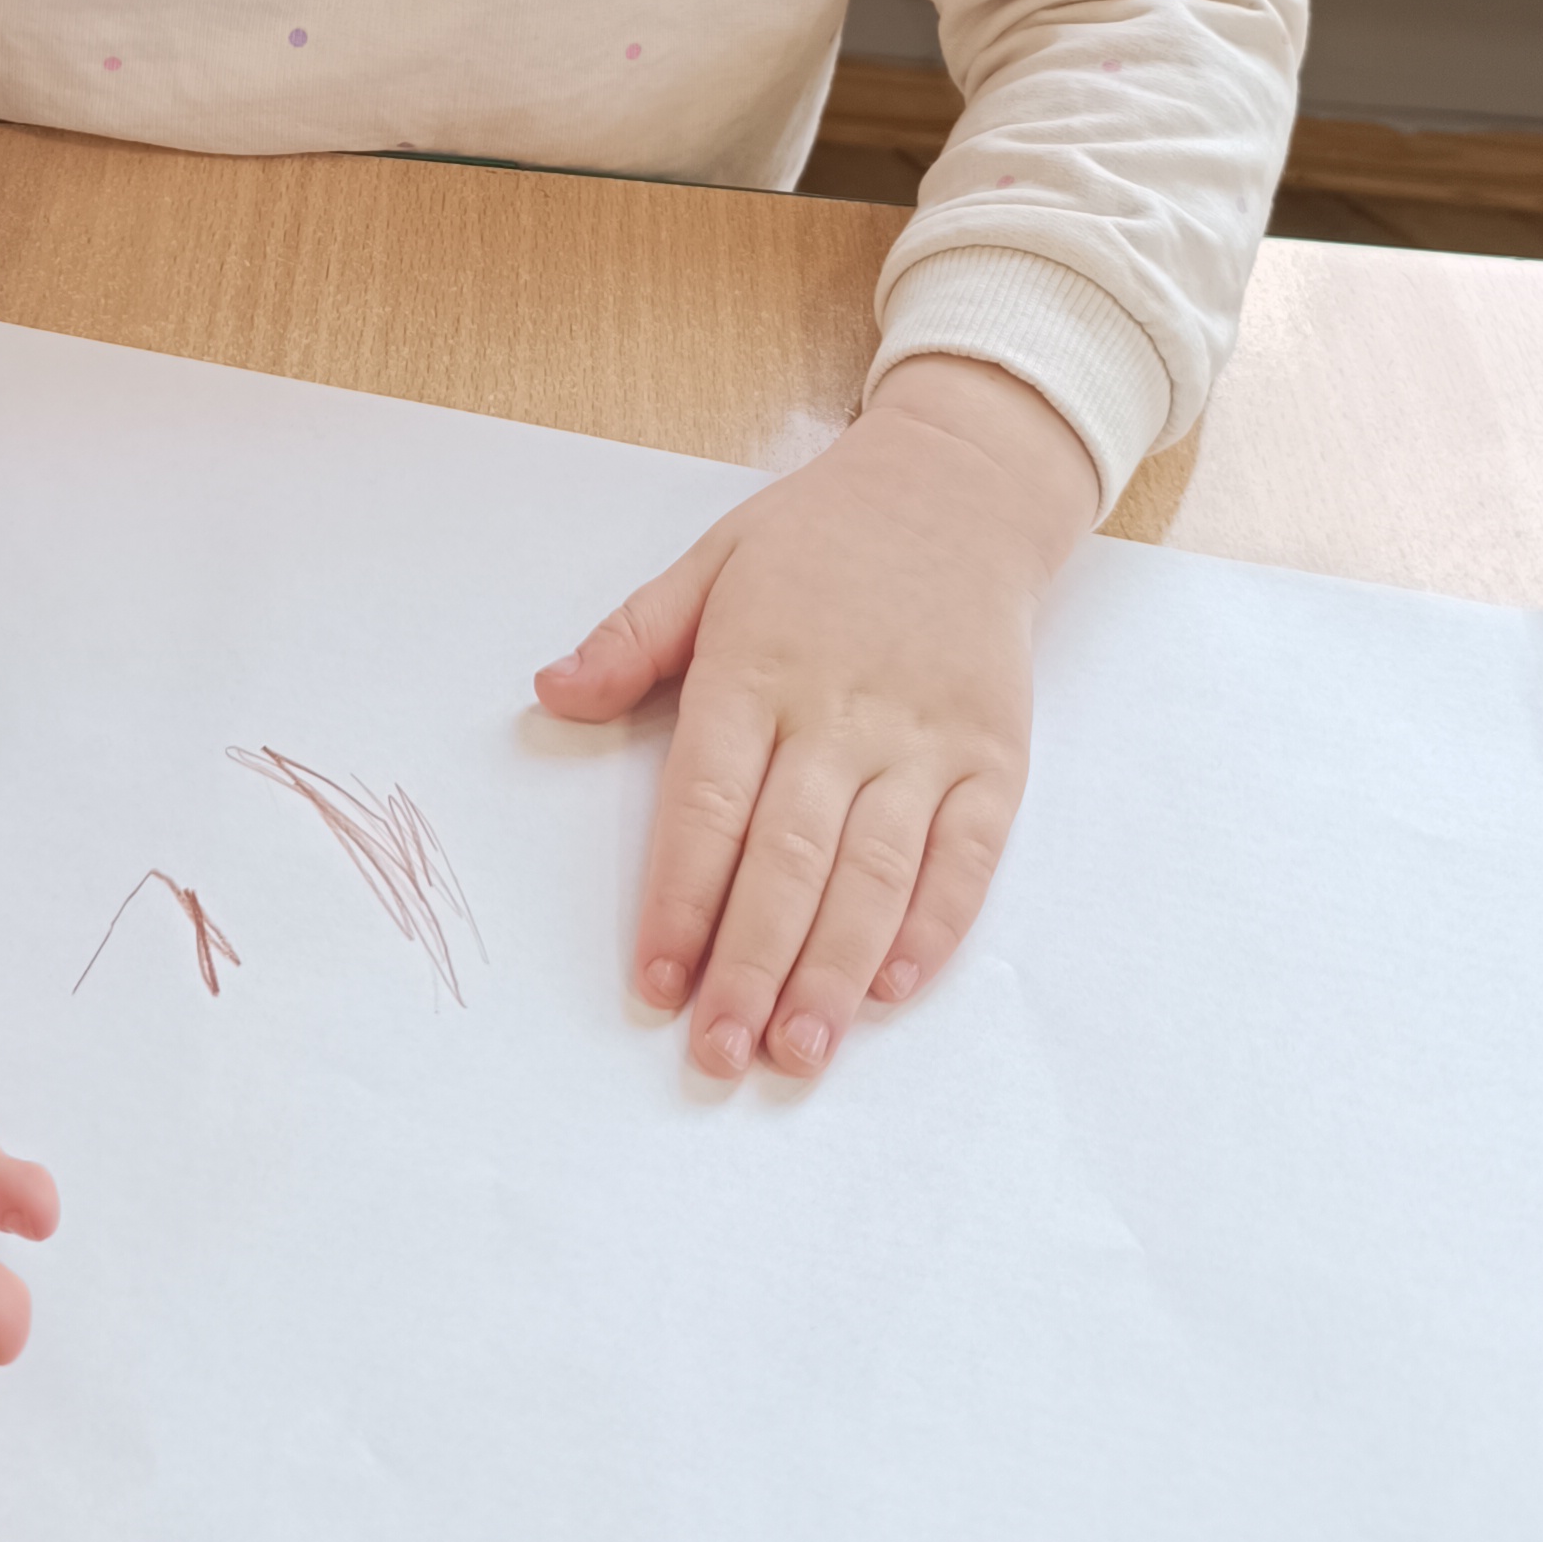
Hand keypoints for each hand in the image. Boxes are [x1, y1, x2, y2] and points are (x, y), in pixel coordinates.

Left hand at [534, 356, 1097, 1081]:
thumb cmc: (821, 535)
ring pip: (878, 873)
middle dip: (750, 964)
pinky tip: (892, 989)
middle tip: (719, 1053)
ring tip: (798, 1049)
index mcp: (758, 666)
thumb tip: (548, 694)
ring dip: (836, 971)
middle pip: (791, 859)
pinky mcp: (994, 755)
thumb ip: (632, 639)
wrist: (962, 488)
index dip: (680, 899)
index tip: (655, 982)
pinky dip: (934, 927)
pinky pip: (969, 856)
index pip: (710, 804)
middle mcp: (844, 710)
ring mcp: (926, 736)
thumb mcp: (711, 561)